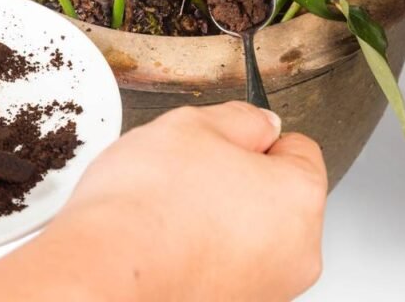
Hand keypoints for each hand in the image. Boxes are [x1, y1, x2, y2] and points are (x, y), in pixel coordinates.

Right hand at [0, 102, 327, 300]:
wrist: (104, 274)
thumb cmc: (147, 208)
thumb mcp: (193, 125)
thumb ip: (241, 120)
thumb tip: (258, 124)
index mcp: (300, 197)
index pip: (299, 149)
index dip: (256, 138)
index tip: (226, 141)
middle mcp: (297, 253)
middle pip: (277, 198)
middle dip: (239, 182)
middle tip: (191, 175)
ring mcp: (266, 290)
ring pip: (250, 237)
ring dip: (219, 221)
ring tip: (172, 213)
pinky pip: (225, 269)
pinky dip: (202, 256)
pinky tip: (167, 246)